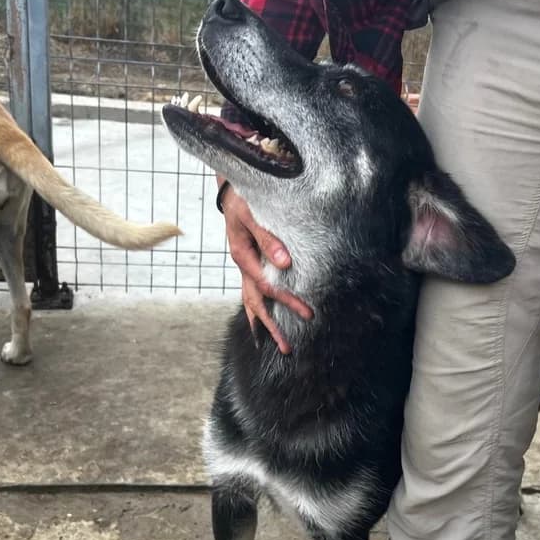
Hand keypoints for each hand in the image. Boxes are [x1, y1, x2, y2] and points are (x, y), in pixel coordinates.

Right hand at [219, 178, 312, 352]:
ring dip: (265, 325)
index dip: (287, 300)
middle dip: (273, 326)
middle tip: (289, 348)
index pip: (266, 286)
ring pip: (252, 303)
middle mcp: (243, 266)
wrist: (231, 190)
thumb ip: (268, 237)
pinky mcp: (250, 264)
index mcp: (243, 256)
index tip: (308, 313)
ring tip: (279, 346)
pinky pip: (253, 294)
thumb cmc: (242, 198)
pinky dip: (259, 311)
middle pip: (257, 303)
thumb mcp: (252, 214)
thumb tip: (285, 263)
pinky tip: (265, 323)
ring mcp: (245, 268)